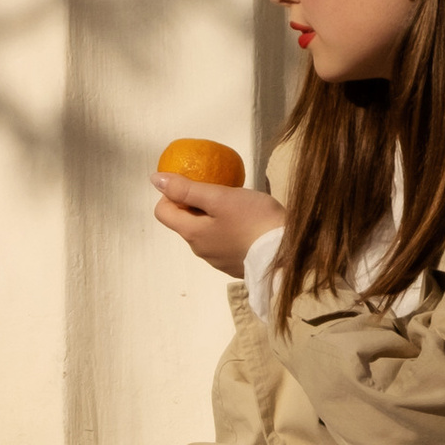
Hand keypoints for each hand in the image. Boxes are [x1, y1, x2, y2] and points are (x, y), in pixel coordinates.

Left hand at [152, 168, 286, 279]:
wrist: (288, 254)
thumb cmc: (253, 220)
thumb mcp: (220, 197)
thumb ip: (187, 189)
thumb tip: (155, 179)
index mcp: (192, 234)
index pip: (163, 212)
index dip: (171, 194)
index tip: (194, 184)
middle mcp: (200, 250)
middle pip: (185, 222)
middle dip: (195, 204)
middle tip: (220, 190)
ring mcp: (218, 260)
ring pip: (205, 233)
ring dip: (212, 217)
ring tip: (236, 205)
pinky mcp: (236, 264)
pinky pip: (223, 242)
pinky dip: (228, 229)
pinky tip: (247, 222)